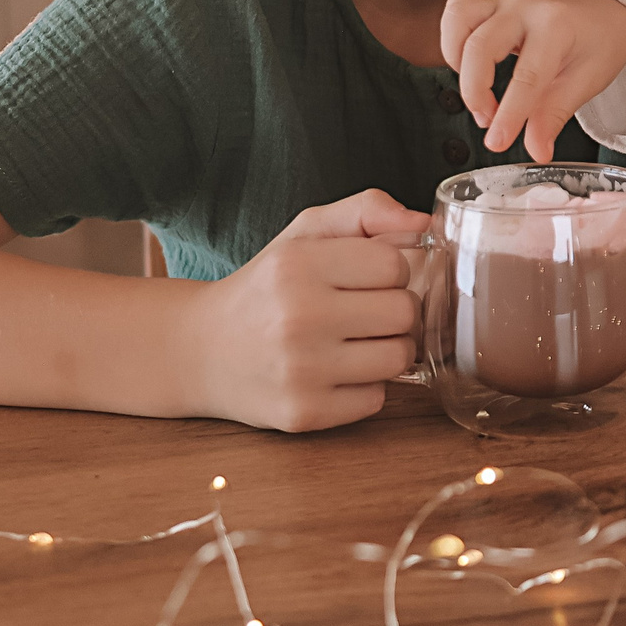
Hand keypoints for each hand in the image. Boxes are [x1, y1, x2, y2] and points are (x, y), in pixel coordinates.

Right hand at [191, 189, 426, 431]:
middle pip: (405, 312)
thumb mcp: (304, 235)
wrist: (201, 351)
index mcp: (298, 265)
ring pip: (399, 358)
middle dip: (393, 311)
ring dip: (386, 350)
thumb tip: (424, 223)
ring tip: (353, 342)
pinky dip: (364, 388)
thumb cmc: (265, 288)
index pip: (394, 265)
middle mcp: (297, 317)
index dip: (389, 272)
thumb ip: (365, 212)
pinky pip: (375, 399)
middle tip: (364, 313)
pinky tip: (334, 373)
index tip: (365, 279)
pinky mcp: (302, 414)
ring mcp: (299, 370)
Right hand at [441, 0, 625, 155]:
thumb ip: (554, 115)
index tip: (497, 143)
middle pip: (480, 46)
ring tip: (478, 90)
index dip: (509, 113)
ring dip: (456, 61)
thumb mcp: (586, 82)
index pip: (526, 76)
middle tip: (488, 121)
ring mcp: (505, 3)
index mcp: (556, 27)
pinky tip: (473, 69)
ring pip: (459, 19)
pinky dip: (454, 43)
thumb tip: (535, 150)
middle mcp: (525, 8)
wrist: (608, 14)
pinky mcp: (492, 5)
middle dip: (475, 91)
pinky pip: (457, 15)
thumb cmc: (600, 45)